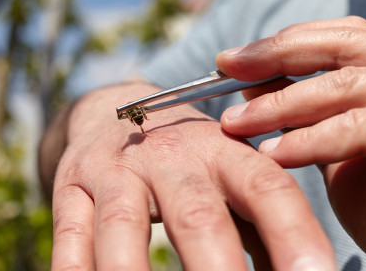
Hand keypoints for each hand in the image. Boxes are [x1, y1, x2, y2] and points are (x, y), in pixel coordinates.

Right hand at [49, 82, 334, 269]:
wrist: (113, 111)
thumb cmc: (183, 158)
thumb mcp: (225, 174)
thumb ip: (261, 225)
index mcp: (221, 152)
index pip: (266, 187)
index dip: (294, 234)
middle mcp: (169, 156)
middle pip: (196, 215)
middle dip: (217, 270)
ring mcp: (116, 169)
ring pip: (123, 225)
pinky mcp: (71, 183)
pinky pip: (71, 232)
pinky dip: (75, 269)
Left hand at [217, 16, 365, 269]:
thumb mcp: (330, 151)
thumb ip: (303, 115)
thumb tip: (254, 85)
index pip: (341, 38)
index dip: (285, 44)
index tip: (230, 61)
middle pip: (346, 44)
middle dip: (277, 55)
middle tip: (226, 70)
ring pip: (349, 83)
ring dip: (281, 104)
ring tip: (235, 124)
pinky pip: (364, 127)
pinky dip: (312, 139)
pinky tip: (274, 155)